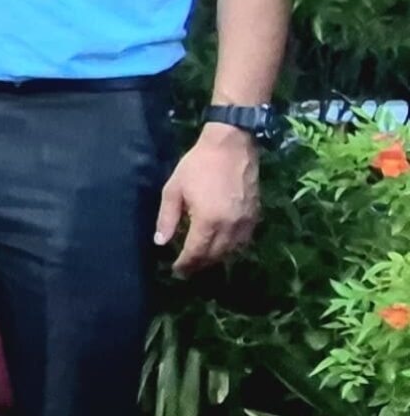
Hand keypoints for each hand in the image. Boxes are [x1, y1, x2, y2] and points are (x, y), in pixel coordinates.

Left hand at [156, 125, 260, 273]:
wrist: (231, 146)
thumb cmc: (198, 165)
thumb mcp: (174, 189)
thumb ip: (167, 218)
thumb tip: (160, 242)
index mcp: (208, 220)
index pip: (196, 252)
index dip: (185, 264)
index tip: (177, 270)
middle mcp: (230, 226)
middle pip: (215, 255)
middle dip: (200, 264)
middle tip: (187, 268)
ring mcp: (246, 221)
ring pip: (232, 251)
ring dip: (216, 258)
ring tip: (202, 260)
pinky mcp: (256, 215)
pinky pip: (245, 240)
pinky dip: (233, 248)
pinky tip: (222, 246)